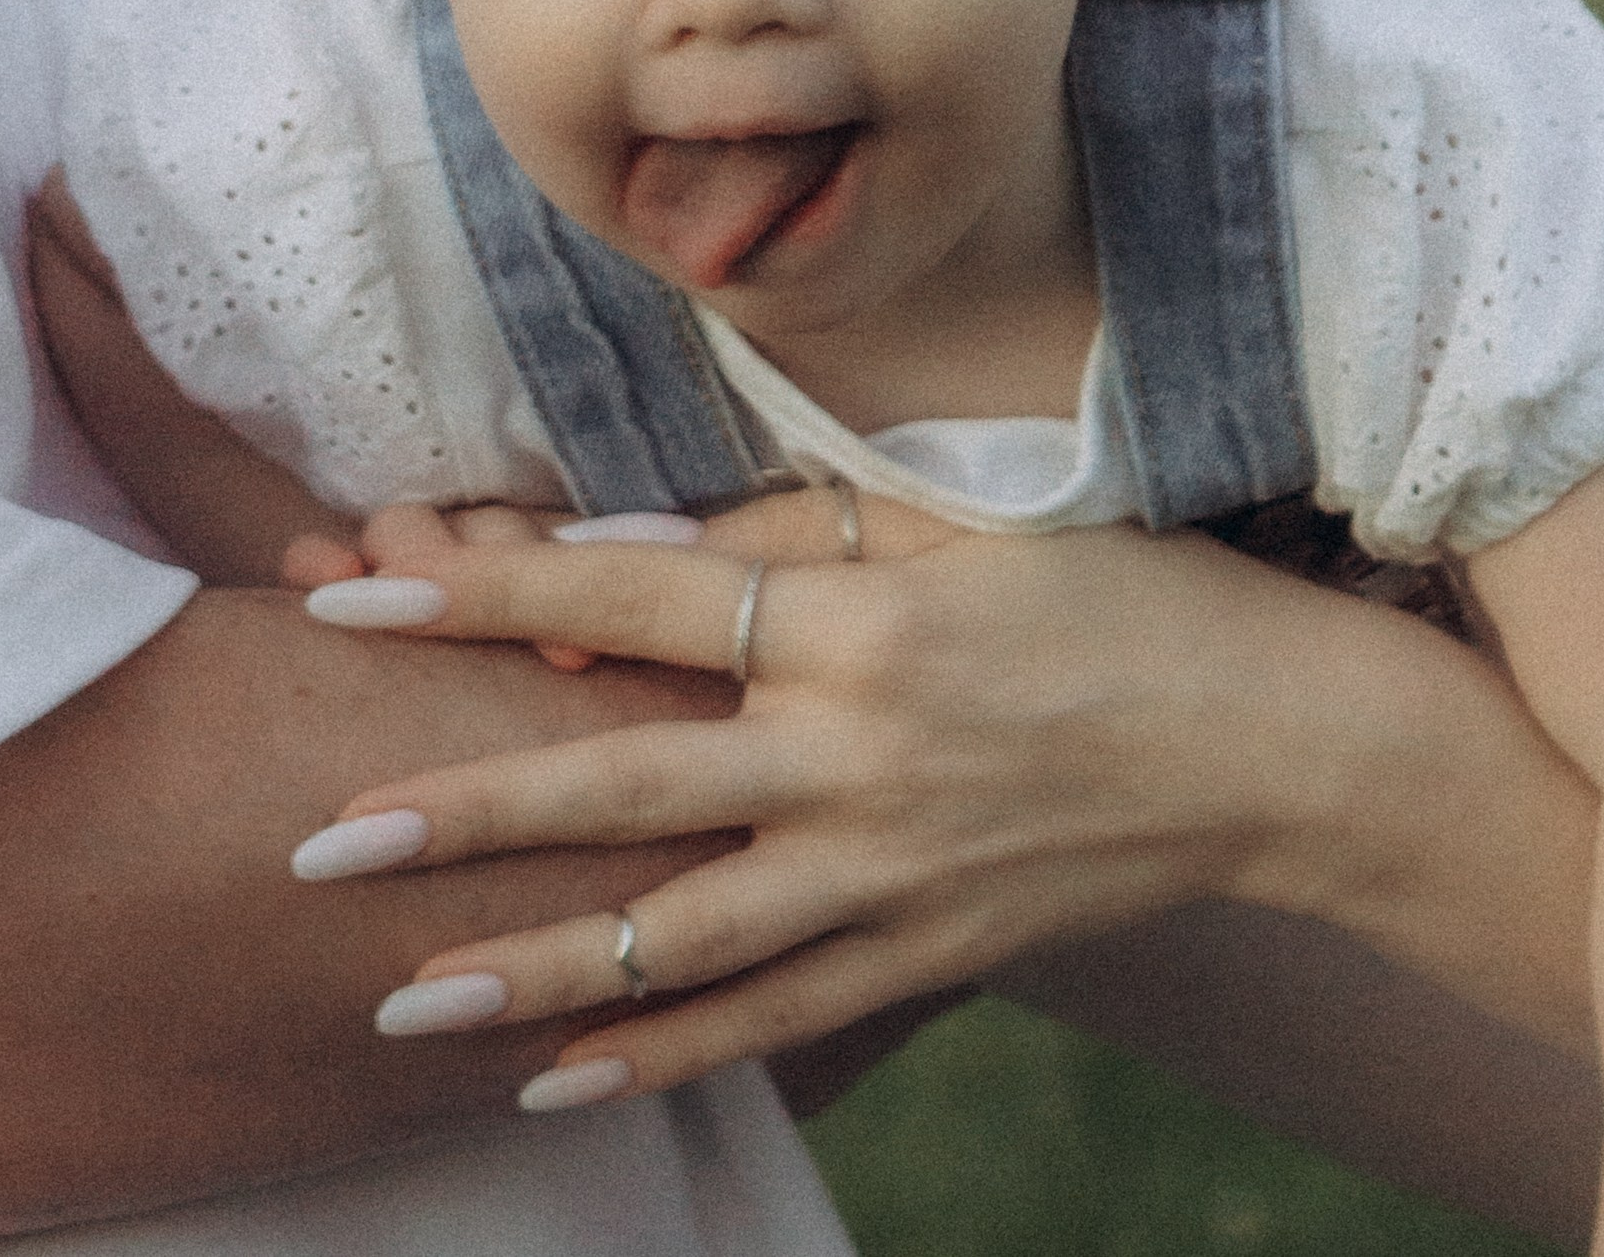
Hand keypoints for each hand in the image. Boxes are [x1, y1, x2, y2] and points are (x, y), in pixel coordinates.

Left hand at [285, 489, 1512, 1101]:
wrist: (1282, 743)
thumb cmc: (1123, 592)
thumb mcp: (962, 524)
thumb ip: (791, 541)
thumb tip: (620, 557)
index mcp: (863, 618)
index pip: (634, 597)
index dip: (488, 594)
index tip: (358, 597)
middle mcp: (860, 752)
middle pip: (624, 780)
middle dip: (465, 812)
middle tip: (321, 838)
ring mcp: (892, 869)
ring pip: (675, 932)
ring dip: (529, 968)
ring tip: (397, 1001)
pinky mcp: (927, 950)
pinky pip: (769, 1015)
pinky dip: (659, 1052)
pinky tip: (554, 1079)